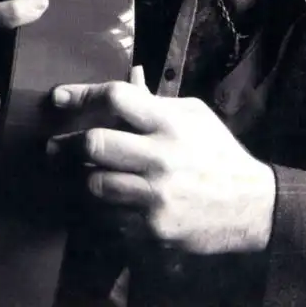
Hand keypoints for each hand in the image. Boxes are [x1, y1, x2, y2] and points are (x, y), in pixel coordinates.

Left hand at [46, 78, 275, 255]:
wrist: (251, 206)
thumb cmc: (217, 153)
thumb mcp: (193, 115)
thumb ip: (156, 101)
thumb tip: (129, 78)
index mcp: (170, 123)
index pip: (117, 98)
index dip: (82, 94)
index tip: (58, 98)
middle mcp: (161, 157)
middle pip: (96, 143)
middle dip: (68, 144)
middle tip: (54, 146)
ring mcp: (157, 196)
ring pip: (96, 183)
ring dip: (87, 177)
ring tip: (88, 173)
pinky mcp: (154, 229)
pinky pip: (111, 216)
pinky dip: (106, 208)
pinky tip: (114, 200)